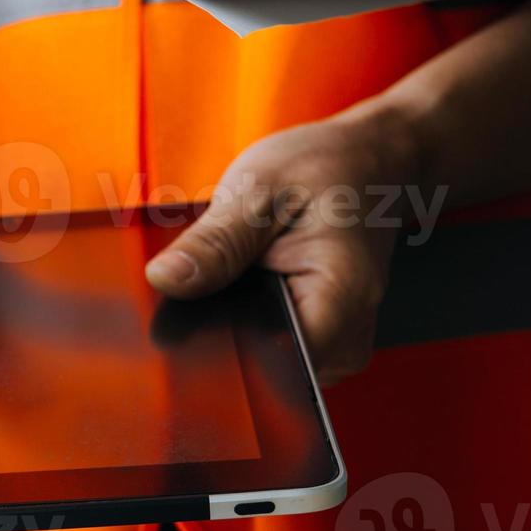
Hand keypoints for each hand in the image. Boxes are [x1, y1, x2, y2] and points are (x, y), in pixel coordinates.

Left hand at [146, 110, 423, 384]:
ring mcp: (337, 342)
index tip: (186, 317)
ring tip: (232, 274)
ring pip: (265, 359)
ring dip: (233, 323)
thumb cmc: (325, 168)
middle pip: (265, 367)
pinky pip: (272, 345)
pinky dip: (247, 319)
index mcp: (341, 298)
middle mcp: (347, 334)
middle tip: (208, 277)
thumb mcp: (259, 189)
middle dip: (221, 330)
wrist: (365, 163)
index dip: (219, 347)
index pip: (272, 364)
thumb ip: (215, 242)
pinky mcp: (322, 338)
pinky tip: (242, 286)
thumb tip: (165, 279)